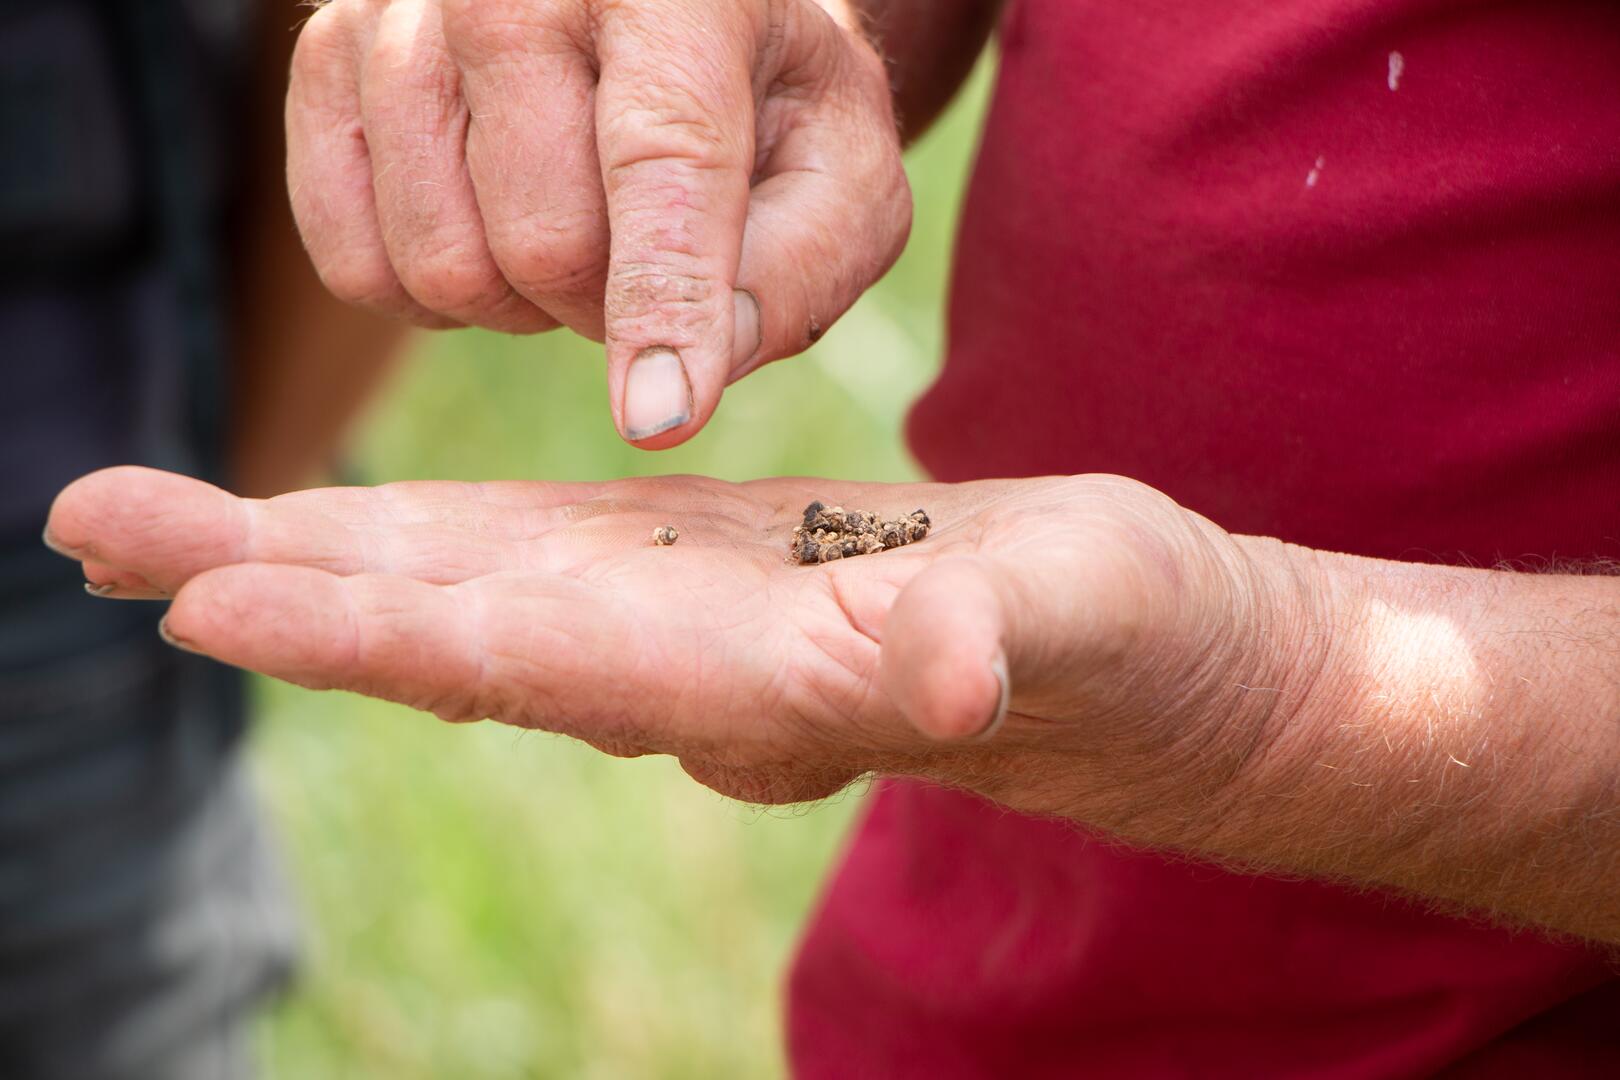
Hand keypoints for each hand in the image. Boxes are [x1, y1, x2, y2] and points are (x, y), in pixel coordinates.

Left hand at [45, 468, 1300, 813]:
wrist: (1129, 664)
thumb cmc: (1118, 643)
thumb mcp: (1071, 625)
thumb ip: (995, 649)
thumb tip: (942, 676)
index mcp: (748, 680)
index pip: (526, 661)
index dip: (368, 632)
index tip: (207, 601)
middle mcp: (674, 671)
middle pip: (440, 631)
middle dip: (266, 583)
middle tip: (89, 522)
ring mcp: (666, 625)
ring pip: (454, 592)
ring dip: (300, 557)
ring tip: (147, 518)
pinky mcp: (684, 580)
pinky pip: (514, 562)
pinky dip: (402, 545)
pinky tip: (325, 529)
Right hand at [288, 0, 909, 446]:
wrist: (661, 12)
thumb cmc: (766, 105)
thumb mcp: (843, 174)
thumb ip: (801, 268)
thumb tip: (681, 378)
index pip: (663, 159)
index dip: (662, 302)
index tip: (660, 418)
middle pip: (541, 238)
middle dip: (604, 305)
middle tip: (641, 268)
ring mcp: (400, 12)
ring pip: (440, 260)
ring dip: (520, 301)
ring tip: (573, 236)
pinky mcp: (325, 62)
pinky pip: (352, 262)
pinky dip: (432, 292)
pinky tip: (490, 231)